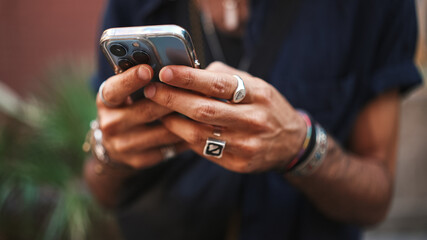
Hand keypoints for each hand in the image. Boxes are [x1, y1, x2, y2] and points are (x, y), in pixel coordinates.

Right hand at [96, 65, 188, 168]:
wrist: (116, 142)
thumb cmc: (129, 105)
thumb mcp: (126, 91)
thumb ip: (142, 79)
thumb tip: (171, 67)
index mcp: (105, 101)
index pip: (115, 89)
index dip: (130, 79)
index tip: (148, 69)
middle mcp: (110, 124)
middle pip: (146, 111)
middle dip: (172, 100)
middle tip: (194, 89)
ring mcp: (123, 145)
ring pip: (162, 132)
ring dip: (183, 120)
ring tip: (202, 110)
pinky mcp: (138, 160)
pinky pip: (168, 148)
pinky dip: (183, 138)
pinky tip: (195, 128)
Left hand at [143, 62, 305, 172]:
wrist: (291, 143)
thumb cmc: (268, 108)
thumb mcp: (257, 85)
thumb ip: (226, 77)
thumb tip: (192, 70)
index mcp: (259, 95)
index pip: (218, 84)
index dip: (189, 78)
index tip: (166, 72)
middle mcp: (254, 120)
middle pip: (205, 110)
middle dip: (173, 100)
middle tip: (152, 91)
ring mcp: (247, 144)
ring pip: (201, 134)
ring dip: (174, 122)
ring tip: (158, 110)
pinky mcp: (240, 163)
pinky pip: (206, 150)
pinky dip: (186, 139)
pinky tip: (175, 129)